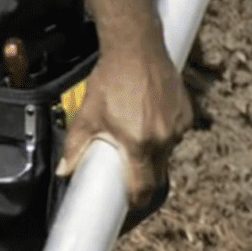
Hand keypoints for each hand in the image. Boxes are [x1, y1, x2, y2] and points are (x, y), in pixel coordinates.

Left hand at [57, 42, 190, 221]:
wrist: (136, 48)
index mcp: (139, 143)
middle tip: (125, 167)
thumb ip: (75, 146)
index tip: (126, 203)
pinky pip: (175, 134)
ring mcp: (178, 126)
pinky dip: (163, 133)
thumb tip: (64, 171)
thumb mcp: (87, 115)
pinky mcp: (187, 114)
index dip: (135, 200)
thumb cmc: (111, 79)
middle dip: (142, 175)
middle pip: (156, 173)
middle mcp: (163, 138)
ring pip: (166, 153)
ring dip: (153, 152)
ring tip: (135, 132)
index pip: (143, 188)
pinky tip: (148, 118)